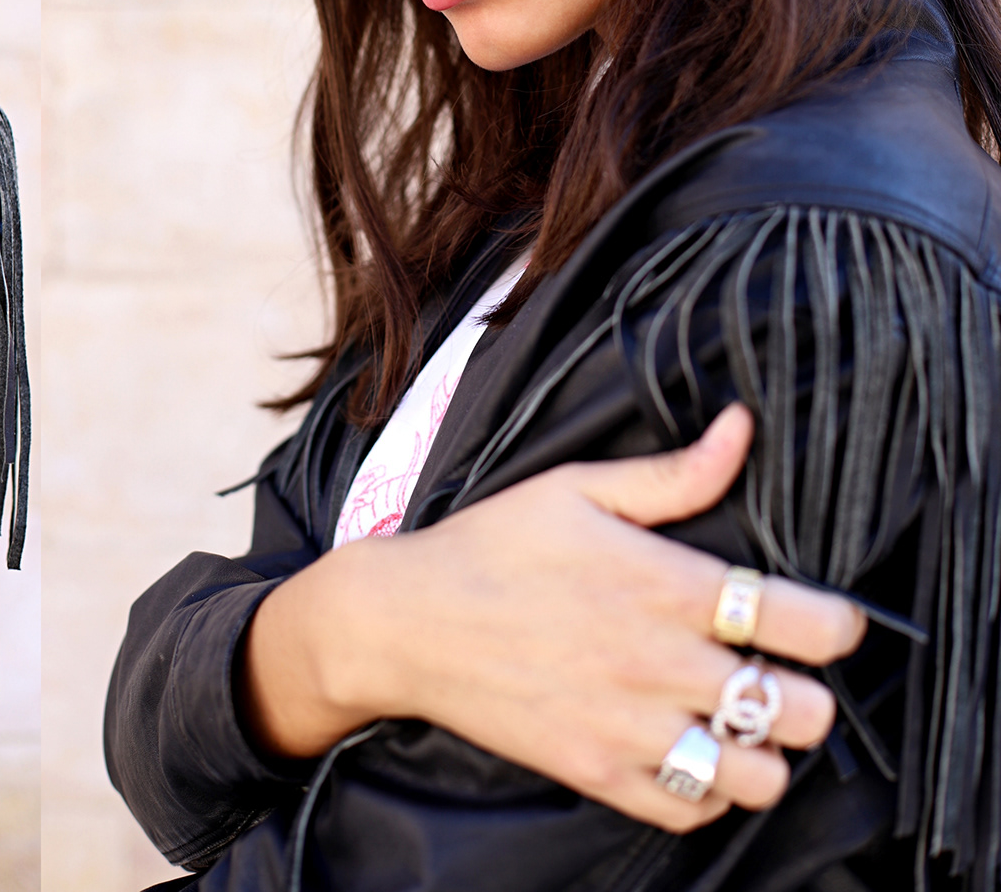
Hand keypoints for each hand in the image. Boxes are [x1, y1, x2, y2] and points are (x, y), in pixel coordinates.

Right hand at [241, 404, 867, 832]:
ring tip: (739, 722)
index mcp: (664, 586)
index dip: (837, 624)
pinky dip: (708, 791)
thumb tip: (741, 430)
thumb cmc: (488, 547)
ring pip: (760, 777)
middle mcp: (659, 663)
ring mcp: (630, 725)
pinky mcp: (598, 771)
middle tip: (776, 674)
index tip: (821, 620)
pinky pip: (694, 812)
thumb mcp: (575, 489)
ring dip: (764, 751)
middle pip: (801, 710)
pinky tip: (691, 752)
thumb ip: (671, 474)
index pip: (808, 623)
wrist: (404, 621)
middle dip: (806, 693)